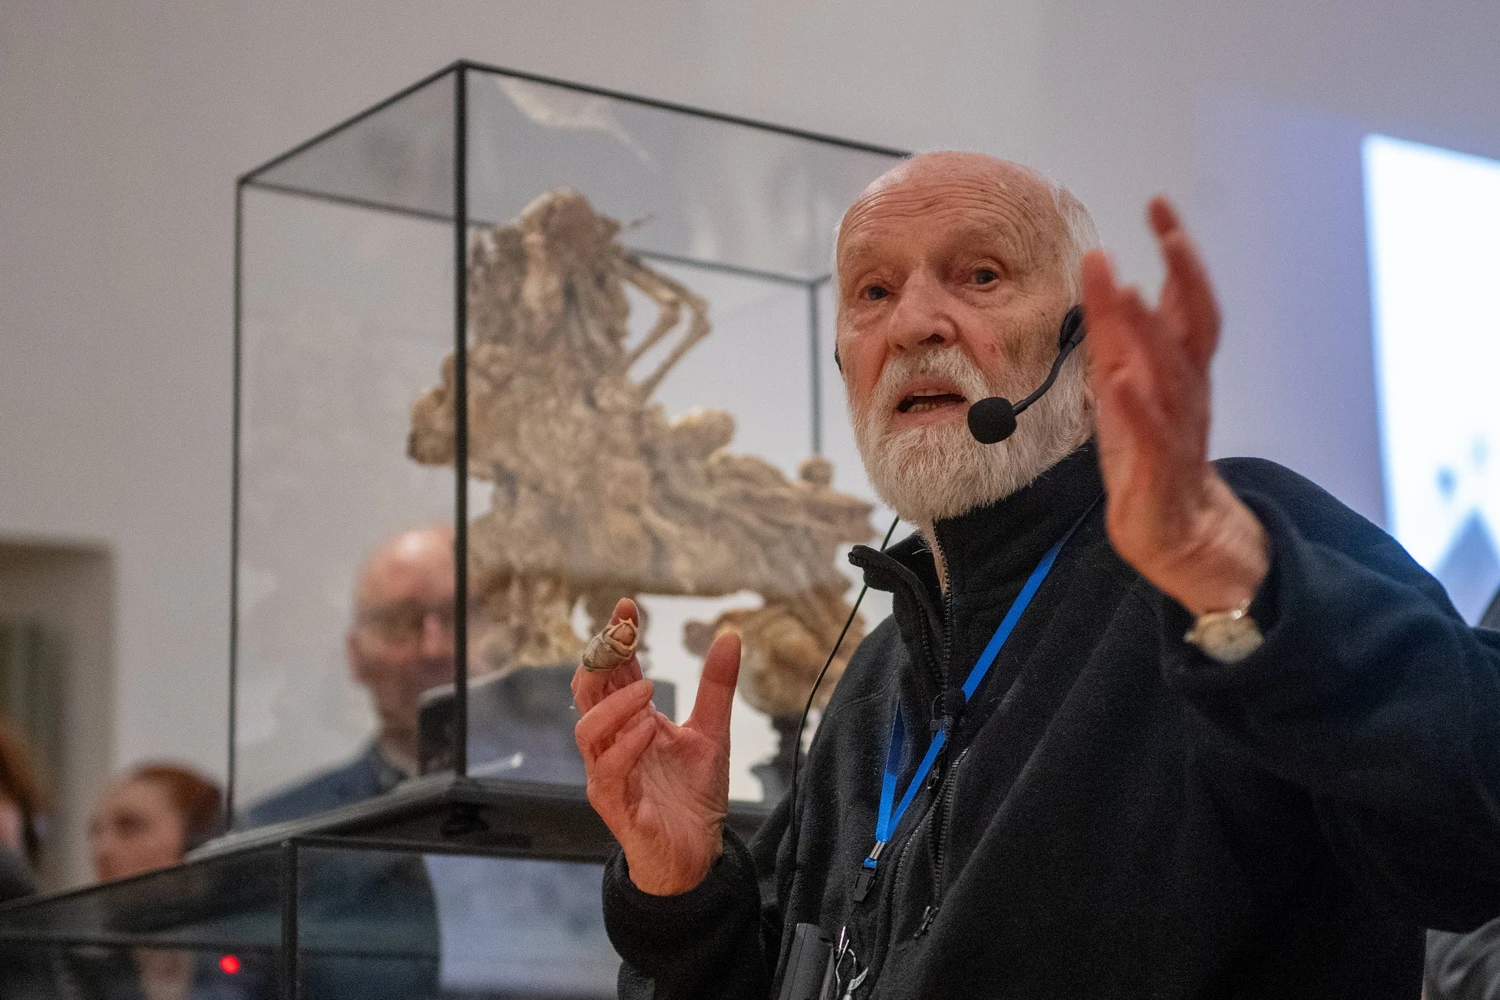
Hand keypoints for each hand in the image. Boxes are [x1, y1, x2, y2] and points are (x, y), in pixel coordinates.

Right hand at [573, 598, 739, 894]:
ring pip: (587, 731)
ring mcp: (607, 774)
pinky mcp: (615, 805)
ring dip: (614, 705)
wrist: (698, 855)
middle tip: (625, 636)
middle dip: (601, 660)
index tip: (629, 607)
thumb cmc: (693, 795)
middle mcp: (610, 743)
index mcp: (629, 721)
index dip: (615, 638)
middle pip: (586, 693)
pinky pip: (606, 773)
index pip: (612, 670)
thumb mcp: (712, 732)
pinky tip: (648, 730)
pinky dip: (624, 748)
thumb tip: (731, 635)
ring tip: (648, 689)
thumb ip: (715, 687)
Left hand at [1081, 197, 1268, 615]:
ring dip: (1152, 330)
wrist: (1177, 532)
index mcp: (1179, 368)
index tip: (1160, 204)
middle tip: (1169, 228)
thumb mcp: (1126, 383)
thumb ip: (1117, 334)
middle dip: (1185, 273)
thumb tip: (1104, 275)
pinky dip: (1136, 405)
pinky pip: (1151, 433)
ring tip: (1130, 290)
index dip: (1178, 251)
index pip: (1185, 298)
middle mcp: (1187, 389)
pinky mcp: (1158, 468)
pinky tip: (1120, 379)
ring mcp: (1177, 427)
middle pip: (1197, 322)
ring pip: (1173, 372)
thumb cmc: (1148, 454)